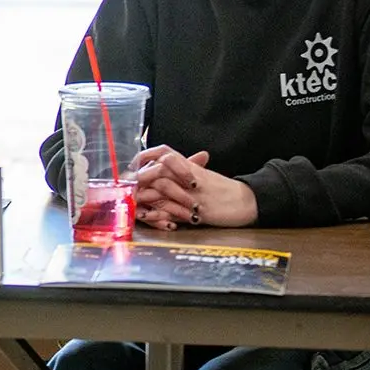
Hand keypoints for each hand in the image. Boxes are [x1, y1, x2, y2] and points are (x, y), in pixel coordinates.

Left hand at [131, 145, 257, 229]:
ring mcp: (193, 192)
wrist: (246, 201)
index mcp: (189, 166)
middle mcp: (189, 176)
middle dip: (137, 180)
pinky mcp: (198, 208)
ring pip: (163, 187)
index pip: (163, 153)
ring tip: (130, 202)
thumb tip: (156, 176)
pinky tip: (146, 216)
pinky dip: (158, 214)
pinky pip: (173, 210)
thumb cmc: (222, 191)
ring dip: (144, 195)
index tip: (129, 169)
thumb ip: (180, 173)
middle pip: (157, 169)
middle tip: (123, 188)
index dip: (143, 159)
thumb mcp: (200, 177)